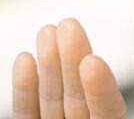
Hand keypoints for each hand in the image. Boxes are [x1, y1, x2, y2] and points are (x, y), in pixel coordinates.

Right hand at [12, 18, 126, 118]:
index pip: (109, 110)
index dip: (101, 87)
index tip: (92, 60)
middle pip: (78, 97)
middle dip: (72, 60)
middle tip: (68, 24)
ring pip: (53, 99)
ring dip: (49, 64)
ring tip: (47, 30)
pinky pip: (27, 113)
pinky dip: (25, 89)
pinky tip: (24, 59)